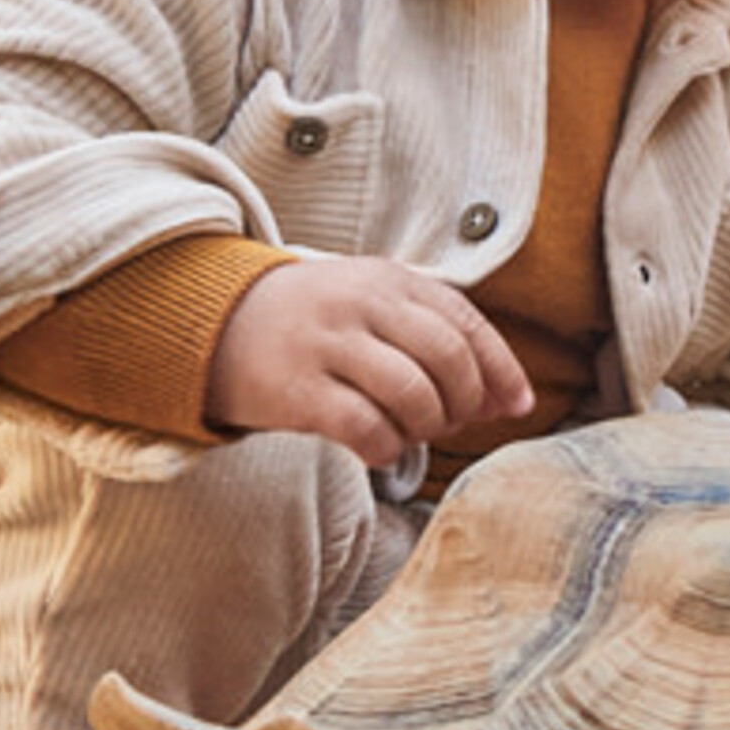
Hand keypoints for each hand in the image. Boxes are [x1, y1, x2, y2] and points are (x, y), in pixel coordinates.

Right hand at [204, 256, 533, 467]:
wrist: (214, 322)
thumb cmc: (313, 322)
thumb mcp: (373, 304)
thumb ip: (436, 336)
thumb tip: (509, 398)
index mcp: (388, 278)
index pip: (466, 322)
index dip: (501, 369)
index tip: (516, 406)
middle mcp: (361, 303)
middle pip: (448, 359)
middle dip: (465, 403)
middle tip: (451, 422)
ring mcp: (327, 344)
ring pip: (413, 394)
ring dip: (427, 427)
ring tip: (411, 432)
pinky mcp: (296, 389)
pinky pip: (366, 428)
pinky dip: (387, 449)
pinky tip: (378, 450)